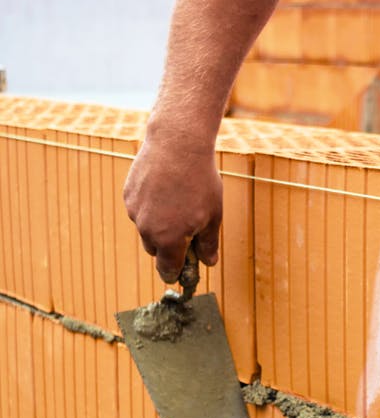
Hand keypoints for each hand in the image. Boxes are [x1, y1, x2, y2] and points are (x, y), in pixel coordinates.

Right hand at [123, 124, 222, 283]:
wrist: (177, 144)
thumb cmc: (200, 181)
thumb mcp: (213, 215)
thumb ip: (208, 244)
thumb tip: (208, 263)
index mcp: (169, 239)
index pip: (168, 269)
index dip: (177, 273)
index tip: (183, 272)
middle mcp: (147, 229)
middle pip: (156, 250)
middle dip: (169, 246)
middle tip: (188, 230)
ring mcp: (134, 211)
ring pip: (146, 229)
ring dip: (160, 225)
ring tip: (179, 201)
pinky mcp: (128, 194)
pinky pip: (139, 209)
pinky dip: (151, 206)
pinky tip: (166, 189)